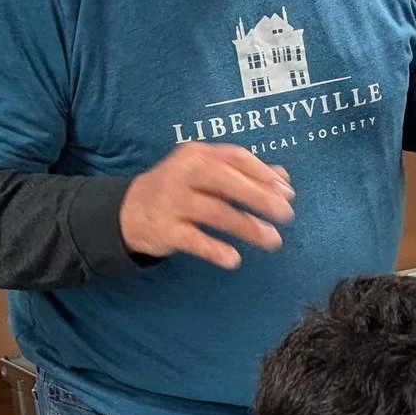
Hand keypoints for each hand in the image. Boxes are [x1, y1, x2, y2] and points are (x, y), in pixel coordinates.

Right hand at [120, 144, 294, 269]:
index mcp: (198, 155)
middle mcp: (183, 173)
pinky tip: (234, 259)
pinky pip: (192, 239)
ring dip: (246, 226)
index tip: (288, 193)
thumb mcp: (208, 174)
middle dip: (259, 197)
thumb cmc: (180, 190)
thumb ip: (245, 174)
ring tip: (273, 240)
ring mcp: (171, 201)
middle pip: (225, 180)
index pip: (236, 158)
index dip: (265, 175)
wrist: (127, 211)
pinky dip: (213, 249)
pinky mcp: (163, 229)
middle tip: (286, 214)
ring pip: (214, 211)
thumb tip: (284, 180)